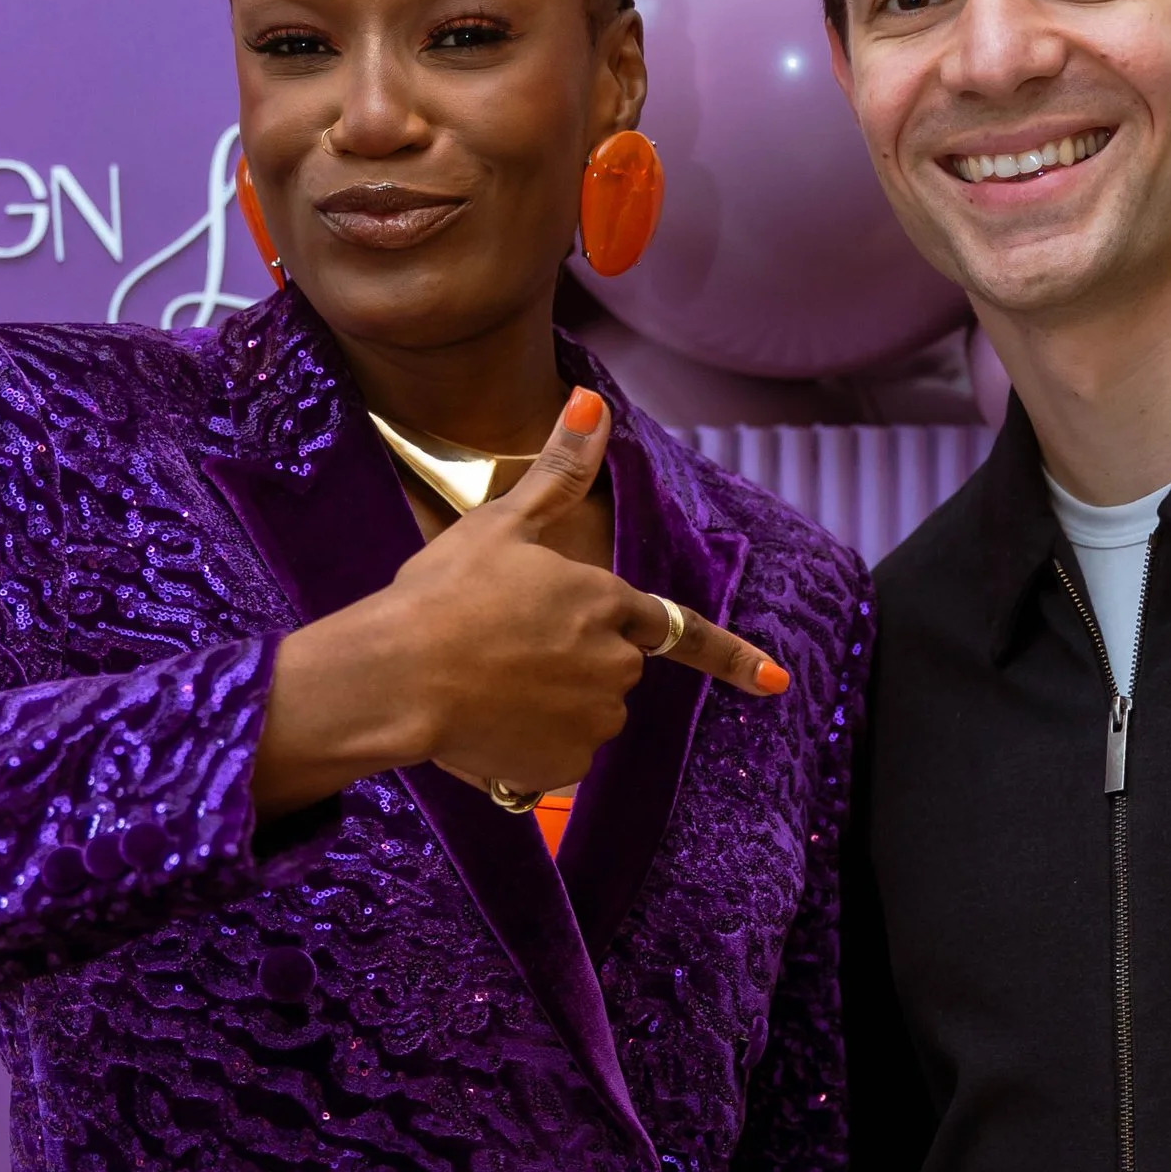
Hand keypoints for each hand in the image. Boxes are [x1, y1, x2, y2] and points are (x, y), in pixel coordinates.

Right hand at [253, 391, 787, 816]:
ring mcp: (591, 720)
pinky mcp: (560, 767)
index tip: (776, 681)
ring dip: (549, 705)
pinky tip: (483, 725)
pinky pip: (554, 758)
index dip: (731, 657)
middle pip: (613, 668)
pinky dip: (527, 748)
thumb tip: (593, 404)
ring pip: (583, 714)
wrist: (394, 676)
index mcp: (606, 602)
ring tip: (485, 683)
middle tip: (501, 644)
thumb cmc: (441, 594)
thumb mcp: (500, 523)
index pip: (681, 629)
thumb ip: (557, 473)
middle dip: (573, 660)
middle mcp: (613, 665)